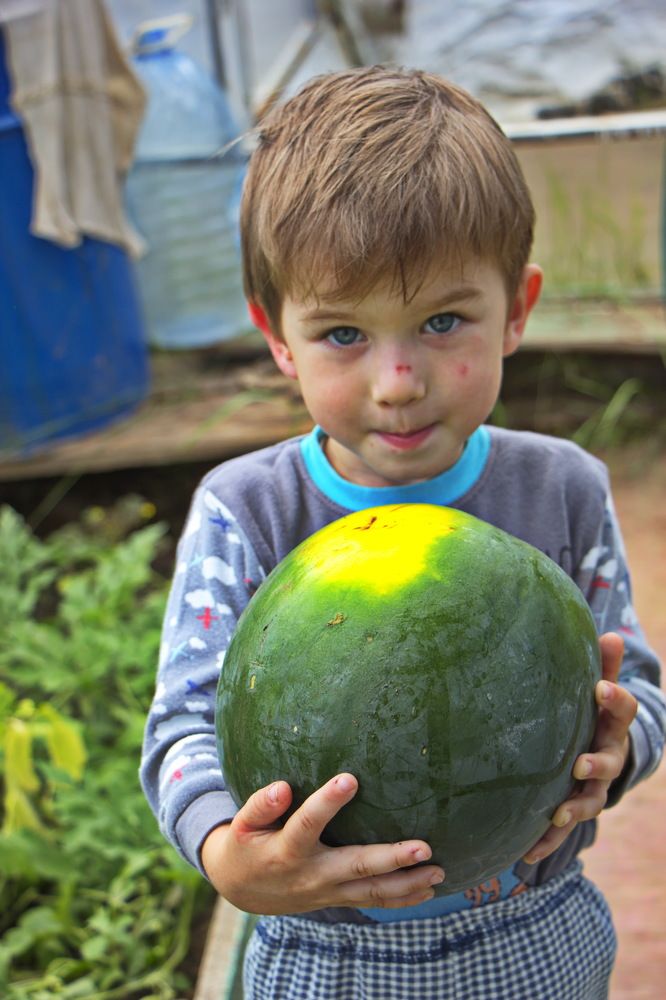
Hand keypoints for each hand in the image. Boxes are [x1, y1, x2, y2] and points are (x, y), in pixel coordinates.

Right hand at [201, 773, 444, 914]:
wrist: (243, 890)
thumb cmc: (246, 845)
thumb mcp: (242, 825)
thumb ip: (260, 805)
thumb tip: (281, 787)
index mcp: (286, 851)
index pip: (307, 824)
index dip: (326, 803)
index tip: (349, 778)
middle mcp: (312, 875)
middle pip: (356, 867)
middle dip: (391, 858)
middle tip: (424, 848)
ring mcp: (328, 891)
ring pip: (372, 891)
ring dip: (408, 883)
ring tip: (439, 870)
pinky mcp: (338, 898)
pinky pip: (374, 901)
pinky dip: (403, 899)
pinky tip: (429, 891)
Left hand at [523, 631, 637, 864]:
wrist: (603, 754)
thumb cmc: (594, 714)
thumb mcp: (601, 690)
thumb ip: (604, 667)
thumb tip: (611, 633)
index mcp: (612, 725)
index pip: (621, 709)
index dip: (614, 698)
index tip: (601, 688)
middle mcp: (608, 758)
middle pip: (608, 762)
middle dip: (597, 765)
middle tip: (582, 764)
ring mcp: (594, 789)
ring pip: (589, 801)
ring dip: (573, 809)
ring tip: (557, 815)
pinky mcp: (575, 809)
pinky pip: (561, 830)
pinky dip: (546, 842)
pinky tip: (525, 853)